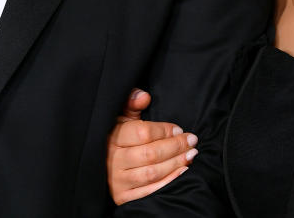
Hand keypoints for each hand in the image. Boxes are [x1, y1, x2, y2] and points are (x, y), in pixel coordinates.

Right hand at [107, 89, 198, 204]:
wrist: (102, 168)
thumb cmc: (117, 139)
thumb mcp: (121, 119)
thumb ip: (131, 104)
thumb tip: (144, 96)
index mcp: (112, 138)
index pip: (142, 133)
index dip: (164, 130)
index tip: (180, 129)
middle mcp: (113, 160)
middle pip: (150, 154)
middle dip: (176, 146)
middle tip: (192, 140)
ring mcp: (117, 181)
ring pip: (152, 173)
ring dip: (176, 163)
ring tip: (192, 154)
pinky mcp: (123, 197)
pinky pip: (150, 191)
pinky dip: (169, 181)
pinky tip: (183, 171)